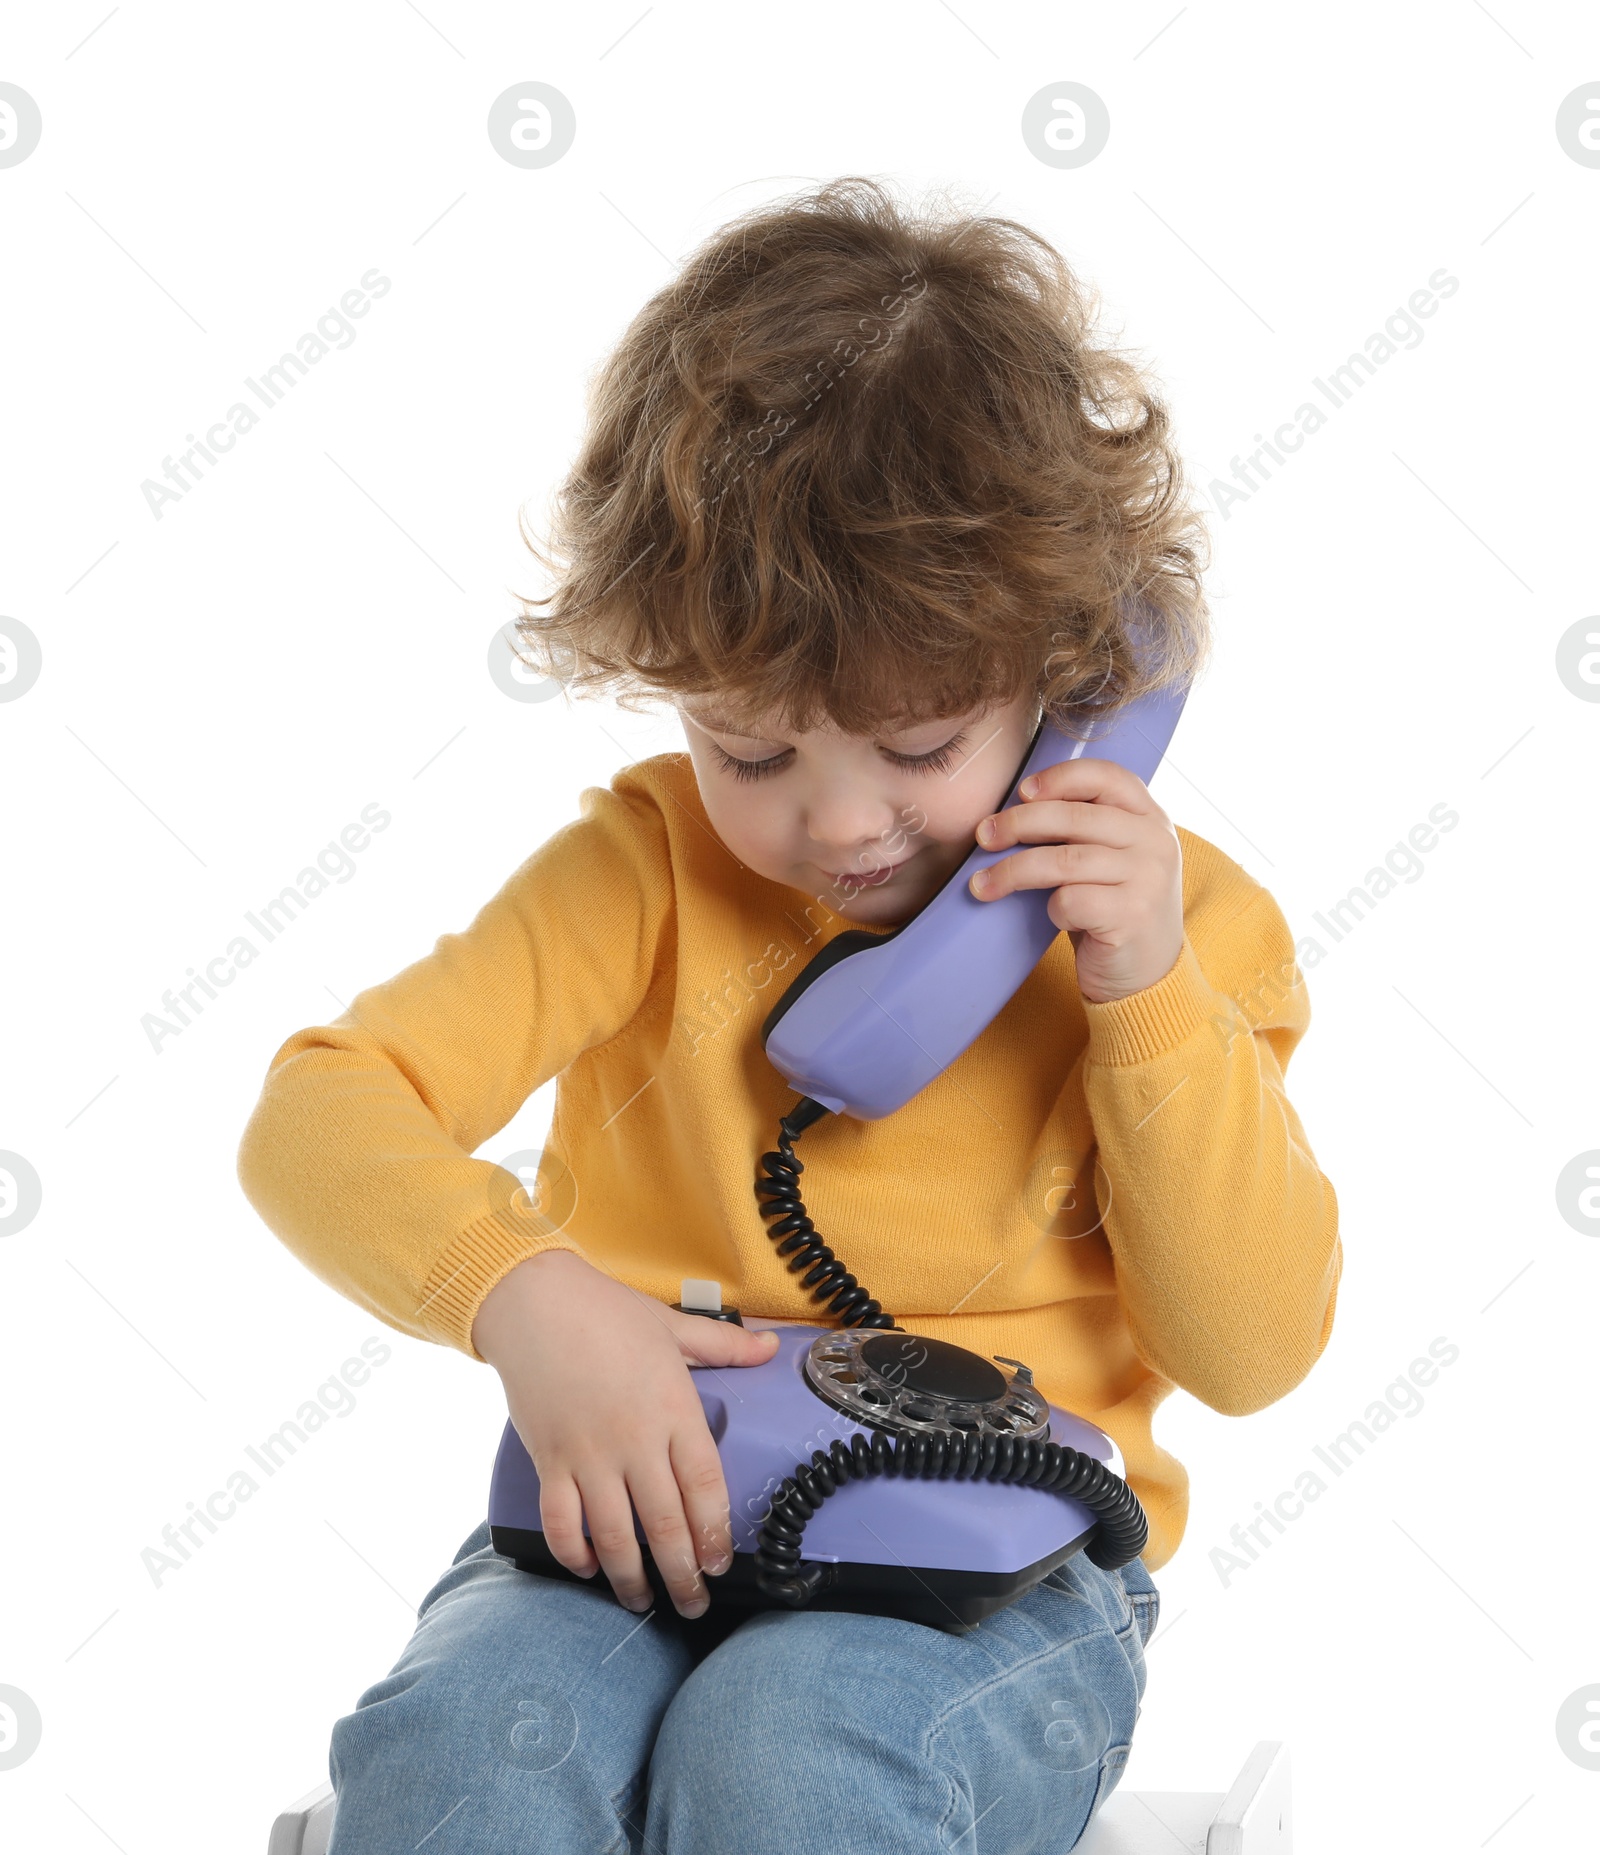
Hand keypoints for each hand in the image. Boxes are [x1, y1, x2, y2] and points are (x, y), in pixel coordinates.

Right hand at [471, 1250, 778, 1617]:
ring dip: (631, 1577)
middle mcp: (634, 1439)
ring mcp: (589, 1454)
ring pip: (615, 1535)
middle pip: (666, 1524)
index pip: (705, 1486)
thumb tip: (771, 1347)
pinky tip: (588, 1567)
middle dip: (683, 1574)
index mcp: (673, 1408)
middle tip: (693, 1604)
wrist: (533, 1301)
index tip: (721, 1563)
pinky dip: (573, 1553)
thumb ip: (725, 1345)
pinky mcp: (549, 1460)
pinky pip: (561, 1522)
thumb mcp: (673, 1325)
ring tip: (642, 1602)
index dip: (716, 1533)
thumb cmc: (605, 1311)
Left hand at [968, 756, 1183, 1003]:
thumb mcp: (1112, 859)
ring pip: (1063, 860)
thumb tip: (1012, 810)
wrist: (1147, 977)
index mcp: (1151, 818)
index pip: (1107, 776)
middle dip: (1018, 824)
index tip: (1022, 791)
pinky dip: (1051, 909)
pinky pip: (1069, 900)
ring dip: (1012, 871)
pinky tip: (1055, 918)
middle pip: (1073, 817)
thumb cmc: (1114, 910)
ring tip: (982, 884)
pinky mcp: (1132, 916)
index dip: (1060, 778)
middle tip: (984, 836)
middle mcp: (1156, 842)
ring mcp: (1148, 878)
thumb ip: (1085, 829)